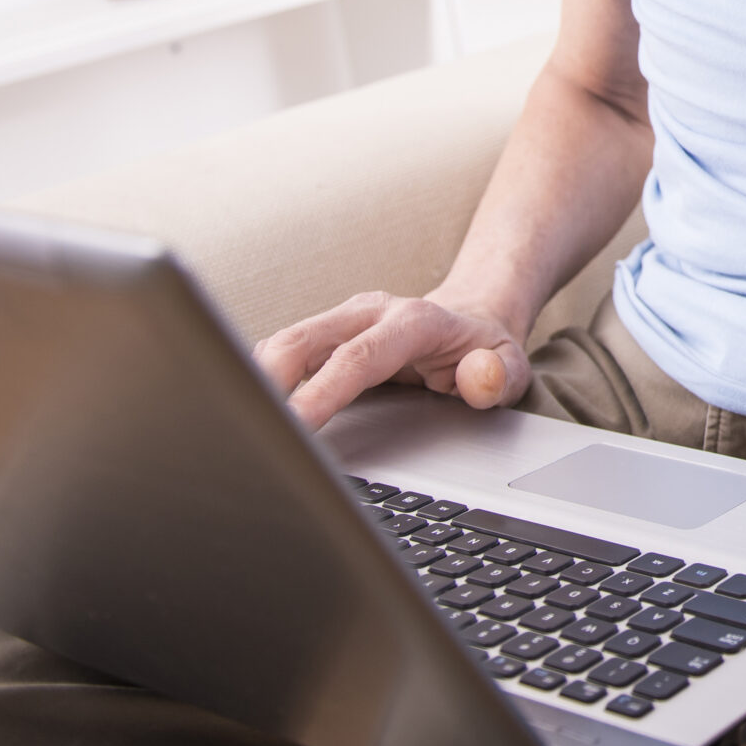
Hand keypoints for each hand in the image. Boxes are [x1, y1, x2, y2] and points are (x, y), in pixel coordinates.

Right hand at [255, 288, 530, 430]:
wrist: (473, 318)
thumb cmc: (486, 350)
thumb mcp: (511, 366)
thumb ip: (497, 376)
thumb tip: (475, 381)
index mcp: (413, 321)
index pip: (358, 358)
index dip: (322, 393)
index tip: (293, 429)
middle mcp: (369, 313)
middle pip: (303, 340)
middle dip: (266, 383)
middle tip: (246, 432)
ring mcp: (341, 322)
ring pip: (282, 344)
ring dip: (254, 382)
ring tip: (234, 428)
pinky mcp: (324, 336)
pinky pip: (282, 354)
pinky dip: (260, 381)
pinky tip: (249, 414)